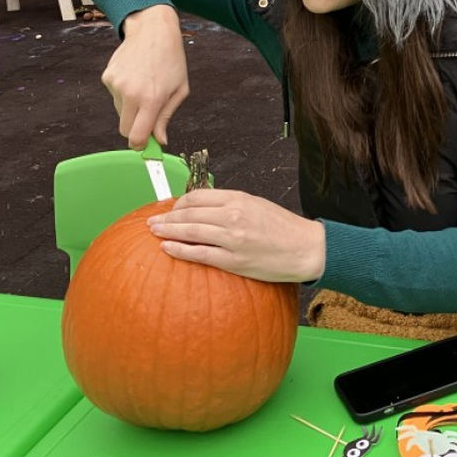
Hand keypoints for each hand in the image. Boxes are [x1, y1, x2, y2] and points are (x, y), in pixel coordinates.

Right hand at [102, 5, 188, 147]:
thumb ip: (166, 117)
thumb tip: (160, 140)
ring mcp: (116, 85)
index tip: (145, 145)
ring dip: (131, 108)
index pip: (136, 136)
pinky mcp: (107, 77)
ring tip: (145, 87)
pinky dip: (124, 93)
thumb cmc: (171, 60)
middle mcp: (131, 94)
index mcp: (152, 99)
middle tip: (148, 116)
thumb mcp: (179, 90)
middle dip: (135, 129)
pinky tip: (135, 77)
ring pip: (120, 112)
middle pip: (124, 129)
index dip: (140, 145)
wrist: (153, 31)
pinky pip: (115, 96)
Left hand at [147, 188, 325, 281]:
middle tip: (152, 221)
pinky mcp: (233, 260)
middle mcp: (233, 215)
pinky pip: (199, 254)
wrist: (305, 248)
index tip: (171, 208)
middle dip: (167, 217)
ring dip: (168, 232)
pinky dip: (180, 250)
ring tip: (154, 232)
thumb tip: (206, 209)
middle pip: (190, 213)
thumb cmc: (284, 228)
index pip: (199, 196)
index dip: (179, 202)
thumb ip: (233, 205)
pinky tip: (167, 249)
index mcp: (239, 199)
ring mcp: (232, 238)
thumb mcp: (258, 205)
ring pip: (190, 231)